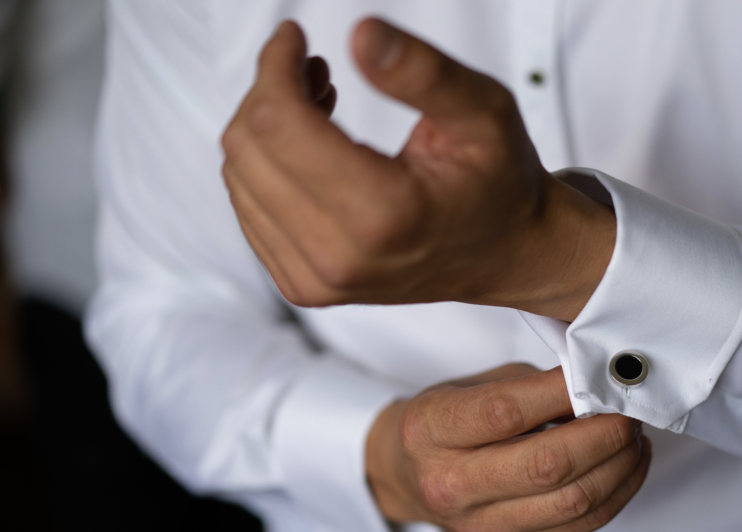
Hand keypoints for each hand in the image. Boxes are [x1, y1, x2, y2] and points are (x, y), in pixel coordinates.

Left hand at [221, 19, 615, 321]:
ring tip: (319, 106)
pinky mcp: (302, 286)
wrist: (502, 255)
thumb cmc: (498, 185)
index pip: (279, 124)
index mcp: (383, 216)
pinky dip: (267, 166)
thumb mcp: (483, 112)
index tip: (295, 38)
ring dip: (267, 128)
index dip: (275, 65)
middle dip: (269, 92)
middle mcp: (340, 258)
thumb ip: (423, 73)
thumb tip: (361, 36)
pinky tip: (310, 149)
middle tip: (312, 68)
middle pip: (248, 149)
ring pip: (239, 177)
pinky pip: (249, 209)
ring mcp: (317, 281)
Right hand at [365, 364, 650, 531]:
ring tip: (633, 435)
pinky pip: (581, 525)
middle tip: (629, 409)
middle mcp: (451, 484)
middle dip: (604, 433)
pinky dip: (618, 492)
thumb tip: (598, 383)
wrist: (410, 476)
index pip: (506, 413)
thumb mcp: (473, 386)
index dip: (563, 392)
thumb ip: (530, 385)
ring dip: (619, 465)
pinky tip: (625, 464)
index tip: (599, 374)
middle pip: (547, 465)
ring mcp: (483, 525)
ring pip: (573, 500)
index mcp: (432, 430)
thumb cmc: (447, 421)